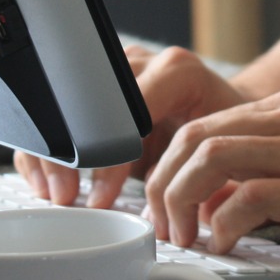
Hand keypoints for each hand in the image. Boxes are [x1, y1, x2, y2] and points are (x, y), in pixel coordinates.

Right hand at [14, 45, 250, 207]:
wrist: (230, 113)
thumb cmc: (231, 135)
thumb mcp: (221, 151)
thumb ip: (194, 173)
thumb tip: (165, 216)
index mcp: (177, 72)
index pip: (128, 111)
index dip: (108, 157)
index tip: (101, 196)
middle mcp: (144, 62)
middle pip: (87, 103)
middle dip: (71, 155)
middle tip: (67, 196)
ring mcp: (116, 70)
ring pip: (65, 104)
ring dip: (53, 153)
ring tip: (57, 192)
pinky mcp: (98, 86)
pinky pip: (59, 112)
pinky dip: (49, 148)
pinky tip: (48, 180)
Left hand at [144, 89, 279, 263]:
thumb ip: (269, 173)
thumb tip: (214, 204)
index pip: (201, 123)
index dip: (168, 166)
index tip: (163, 205)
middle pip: (193, 135)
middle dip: (162, 184)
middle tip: (167, 227)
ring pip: (210, 157)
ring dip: (182, 202)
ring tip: (188, 237)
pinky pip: (249, 197)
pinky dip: (224, 225)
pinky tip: (229, 245)